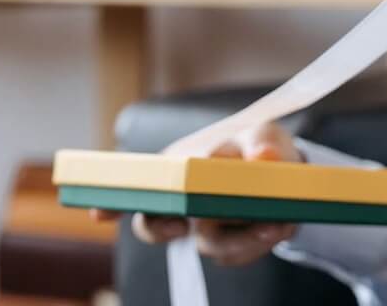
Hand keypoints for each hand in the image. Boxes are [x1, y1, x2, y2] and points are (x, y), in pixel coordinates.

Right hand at [125, 123, 301, 265]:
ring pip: (208, 243)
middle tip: (191, 224)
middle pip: (158, 224)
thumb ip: (263, 140)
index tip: (99, 212)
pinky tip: (282, 226)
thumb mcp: (264, 133)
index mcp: (177, 164)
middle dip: (171, 227)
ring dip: (242, 236)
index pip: (139, 182)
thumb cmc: (259, 146)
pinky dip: (259, 242)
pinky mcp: (230, 244)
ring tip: (277, 221)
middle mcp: (181, 199)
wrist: (288, 172)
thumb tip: (263, 155)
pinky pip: (235, 253)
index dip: (115, 198)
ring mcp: (204, 225)